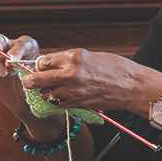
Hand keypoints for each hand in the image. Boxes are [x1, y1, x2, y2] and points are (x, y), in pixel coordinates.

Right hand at [0, 33, 41, 121]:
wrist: (20, 97)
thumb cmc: (29, 87)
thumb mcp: (34, 81)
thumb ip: (28, 73)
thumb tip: (13, 66)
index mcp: (26, 47)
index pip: (21, 44)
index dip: (16, 52)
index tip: (13, 62)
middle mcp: (7, 45)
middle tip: (3, 73)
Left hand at [21, 49, 161, 114]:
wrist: (132, 87)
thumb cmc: (116, 68)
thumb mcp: (90, 56)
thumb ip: (70, 60)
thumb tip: (53, 64)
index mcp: (74, 57)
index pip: (44, 61)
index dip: (41, 65)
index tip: (41, 67)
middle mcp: (70, 74)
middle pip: (37, 79)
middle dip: (31, 80)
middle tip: (29, 81)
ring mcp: (72, 91)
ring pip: (46, 94)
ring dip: (46, 92)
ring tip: (50, 89)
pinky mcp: (77, 104)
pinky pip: (58, 104)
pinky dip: (57, 101)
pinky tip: (63, 97)